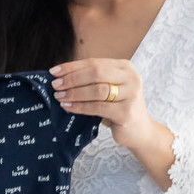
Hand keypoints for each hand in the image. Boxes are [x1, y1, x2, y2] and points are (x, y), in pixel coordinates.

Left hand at [50, 57, 174, 187]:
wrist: (139, 131)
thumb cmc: (118, 108)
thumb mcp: (108, 89)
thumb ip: (91, 80)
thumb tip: (60, 76)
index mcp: (125, 67)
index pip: (94, 62)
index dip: (72, 66)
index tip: (54, 71)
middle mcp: (131, 77)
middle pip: (95, 73)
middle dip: (72, 79)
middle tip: (55, 85)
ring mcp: (131, 94)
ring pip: (96, 90)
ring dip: (74, 93)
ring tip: (59, 97)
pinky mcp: (126, 112)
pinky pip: (97, 107)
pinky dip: (80, 107)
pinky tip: (68, 107)